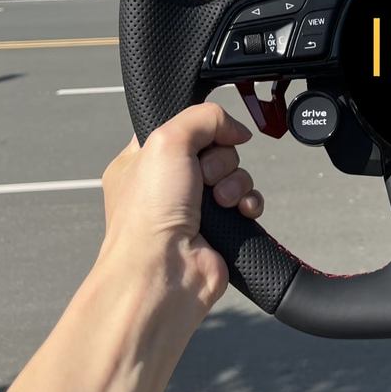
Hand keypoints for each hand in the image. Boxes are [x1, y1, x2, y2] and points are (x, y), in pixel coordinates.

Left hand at [99, 103, 261, 315]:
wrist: (164, 273)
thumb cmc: (148, 214)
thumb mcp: (167, 140)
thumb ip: (205, 117)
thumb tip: (237, 131)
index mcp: (141, 161)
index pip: (180, 128)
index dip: (198, 129)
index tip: (204, 137)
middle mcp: (167, 184)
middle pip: (214, 148)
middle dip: (219, 159)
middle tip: (204, 177)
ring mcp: (193, 208)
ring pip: (234, 173)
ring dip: (235, 181)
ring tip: (221, 200)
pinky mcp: (220, 228)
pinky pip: (247, 200)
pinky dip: (249, 202)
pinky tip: (241, 210)